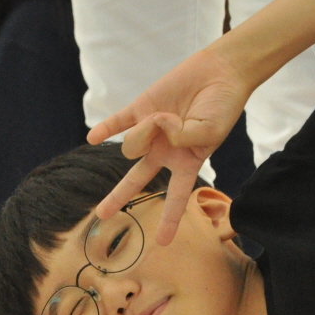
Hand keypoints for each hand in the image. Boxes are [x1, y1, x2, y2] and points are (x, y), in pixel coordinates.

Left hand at [87, 47, 251, 243]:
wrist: (219, 72)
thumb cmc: (222, 106)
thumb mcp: (210, 131)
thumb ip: (185, 139)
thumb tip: (159, 131)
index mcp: (187, 162)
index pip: (176, 198)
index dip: (170, 220)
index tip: (162, 243)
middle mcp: (165, 151)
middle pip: (136, 180)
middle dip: (119, 197)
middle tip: (102, 215)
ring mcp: (151, 131)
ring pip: (133, 144)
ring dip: (150, 130)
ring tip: (170, 114)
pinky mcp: (141, 109)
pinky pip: (118, 122)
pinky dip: (105, 129)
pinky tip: (92, 137)